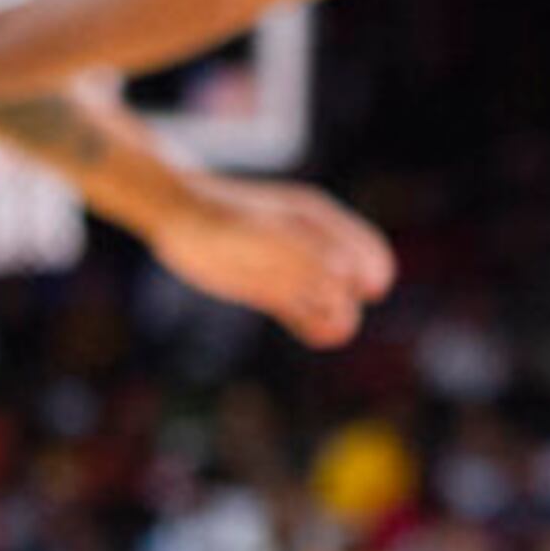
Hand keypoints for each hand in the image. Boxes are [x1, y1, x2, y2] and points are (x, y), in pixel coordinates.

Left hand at [144, 175, 397, 348]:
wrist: (176, 215)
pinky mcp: (268, 289)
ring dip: (338, 316)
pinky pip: (300, 311)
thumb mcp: (262, 231)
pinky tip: (321, 336)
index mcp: (319, 220)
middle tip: (339, 316)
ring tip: (334, 333)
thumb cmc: (220, 215)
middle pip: (351, 277)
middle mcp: (311, 245)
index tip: (368, 290)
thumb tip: (345, 274)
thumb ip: (302, 251)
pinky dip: (314, 325)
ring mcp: (290, 268)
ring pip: (328, 298)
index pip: (365, 248)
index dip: (372, 271)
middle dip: (352, 298)